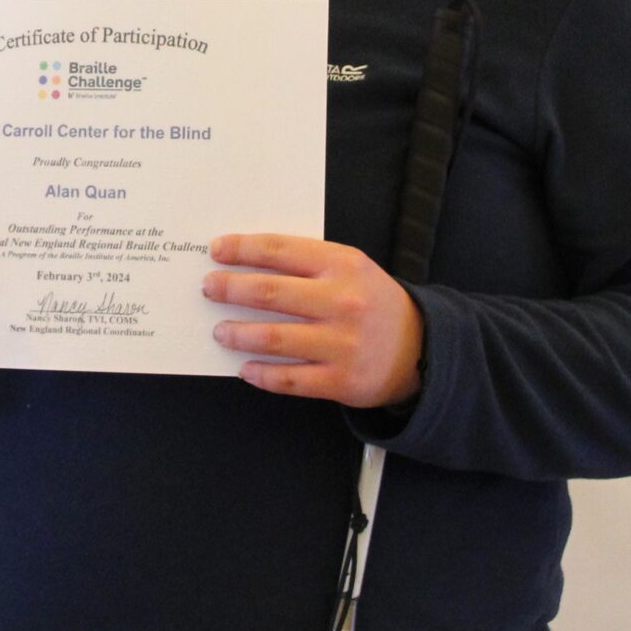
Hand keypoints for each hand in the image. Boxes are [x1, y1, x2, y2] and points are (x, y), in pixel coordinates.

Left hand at [205, 233, 423, 406]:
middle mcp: (342, 302)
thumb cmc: (372, 302)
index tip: (217, 250)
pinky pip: (290, 379)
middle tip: (209, 288)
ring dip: (239, 334)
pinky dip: (262, 374)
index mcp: (342, 265)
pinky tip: (245, 368)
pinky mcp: (342, 381)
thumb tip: (248, 261)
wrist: (420, 349)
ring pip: (274, 337)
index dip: (243, 249)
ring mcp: (342, 344)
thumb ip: (308, 262)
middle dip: (231, 289)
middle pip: (271, 293)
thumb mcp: (350, 268)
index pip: (280, 250)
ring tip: (220, 331)